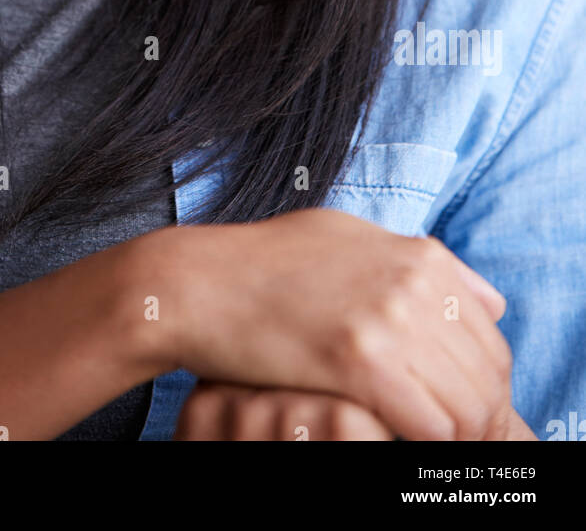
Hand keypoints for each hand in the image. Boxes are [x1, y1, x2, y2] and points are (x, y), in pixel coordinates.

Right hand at [163, 208, 512, 441]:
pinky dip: (426, 447)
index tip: (459, 415)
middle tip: (448, 446)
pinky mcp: (360, 358)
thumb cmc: (267, 264)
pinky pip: (430, 425)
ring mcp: (390, 316)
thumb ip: (419, 265)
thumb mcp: (349, 240)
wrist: (199, 282)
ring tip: (423, 452)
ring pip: (468, 406)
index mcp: (420, 254)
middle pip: (487, 375)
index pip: (491, 338)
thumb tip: (490, 300)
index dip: (484, 386)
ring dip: (456, 439)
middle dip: (478, 419)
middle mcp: (414, 279)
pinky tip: (398, 449)